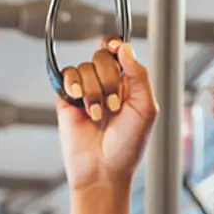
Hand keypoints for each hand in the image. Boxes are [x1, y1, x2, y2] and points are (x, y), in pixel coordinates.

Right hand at [56, 37, 156, 190]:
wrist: (103, 169)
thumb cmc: (128, 146)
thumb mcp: (146, 108)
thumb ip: (139, 75)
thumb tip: (125, 48)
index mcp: (129, 84)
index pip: (120, 51)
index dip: (115, 44)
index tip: (115, 47)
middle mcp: (107, 84)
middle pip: (102, 56)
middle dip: (109, 80)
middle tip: (113, 105)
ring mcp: (86, 90)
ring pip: (85, 67)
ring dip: (93, 92)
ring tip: (97, 115)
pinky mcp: (67, 99)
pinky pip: (67, 76)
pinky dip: (73, 85)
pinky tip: (79, 102)